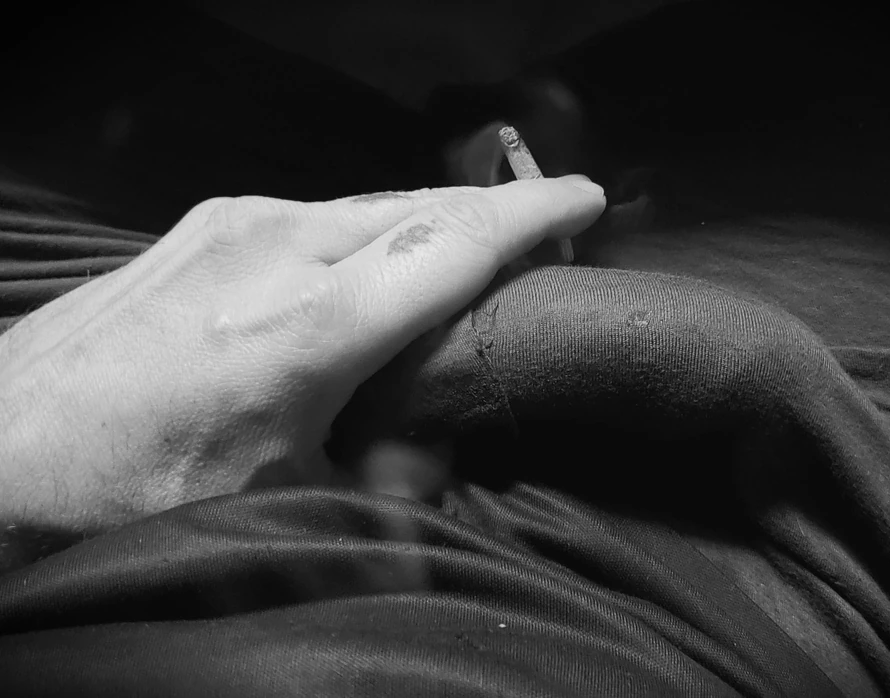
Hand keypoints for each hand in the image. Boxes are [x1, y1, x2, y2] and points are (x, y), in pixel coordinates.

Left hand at [0, 178, 604, 531]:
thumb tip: (441, 449)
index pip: (454, 244)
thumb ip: (387, 481)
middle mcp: (273, 251)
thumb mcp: (280, 510)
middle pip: (420, 207)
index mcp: (308, 328)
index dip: (534, 217)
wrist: (0, 455)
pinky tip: (376, 253)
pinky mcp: (201, 226)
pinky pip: (317, 212)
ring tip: (476, 238)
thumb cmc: (134, 492)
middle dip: (498, 208)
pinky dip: (370, 226)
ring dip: (432, 217)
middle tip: (552, 215)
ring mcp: (231, 226)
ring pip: (369, 204)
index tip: (588, 198)